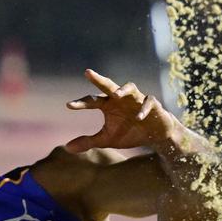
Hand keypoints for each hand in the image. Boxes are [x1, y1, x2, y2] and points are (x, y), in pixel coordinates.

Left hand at [64, 69, 178, 153]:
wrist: (155, 136)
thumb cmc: (129, 133)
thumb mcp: (108, 139)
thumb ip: (89, 141)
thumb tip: (67, 148)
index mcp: (109, 105)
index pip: (92, 101)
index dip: (81, 103)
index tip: (69, 105)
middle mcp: (121, 98)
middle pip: (108, 85)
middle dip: (99, 79)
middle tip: (87, 72)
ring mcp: (137, 100)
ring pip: (130, 88)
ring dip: (123, 90)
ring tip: (115, 95)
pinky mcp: (153, 105)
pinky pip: (148, 102)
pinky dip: (143, 109)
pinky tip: (138, 117)